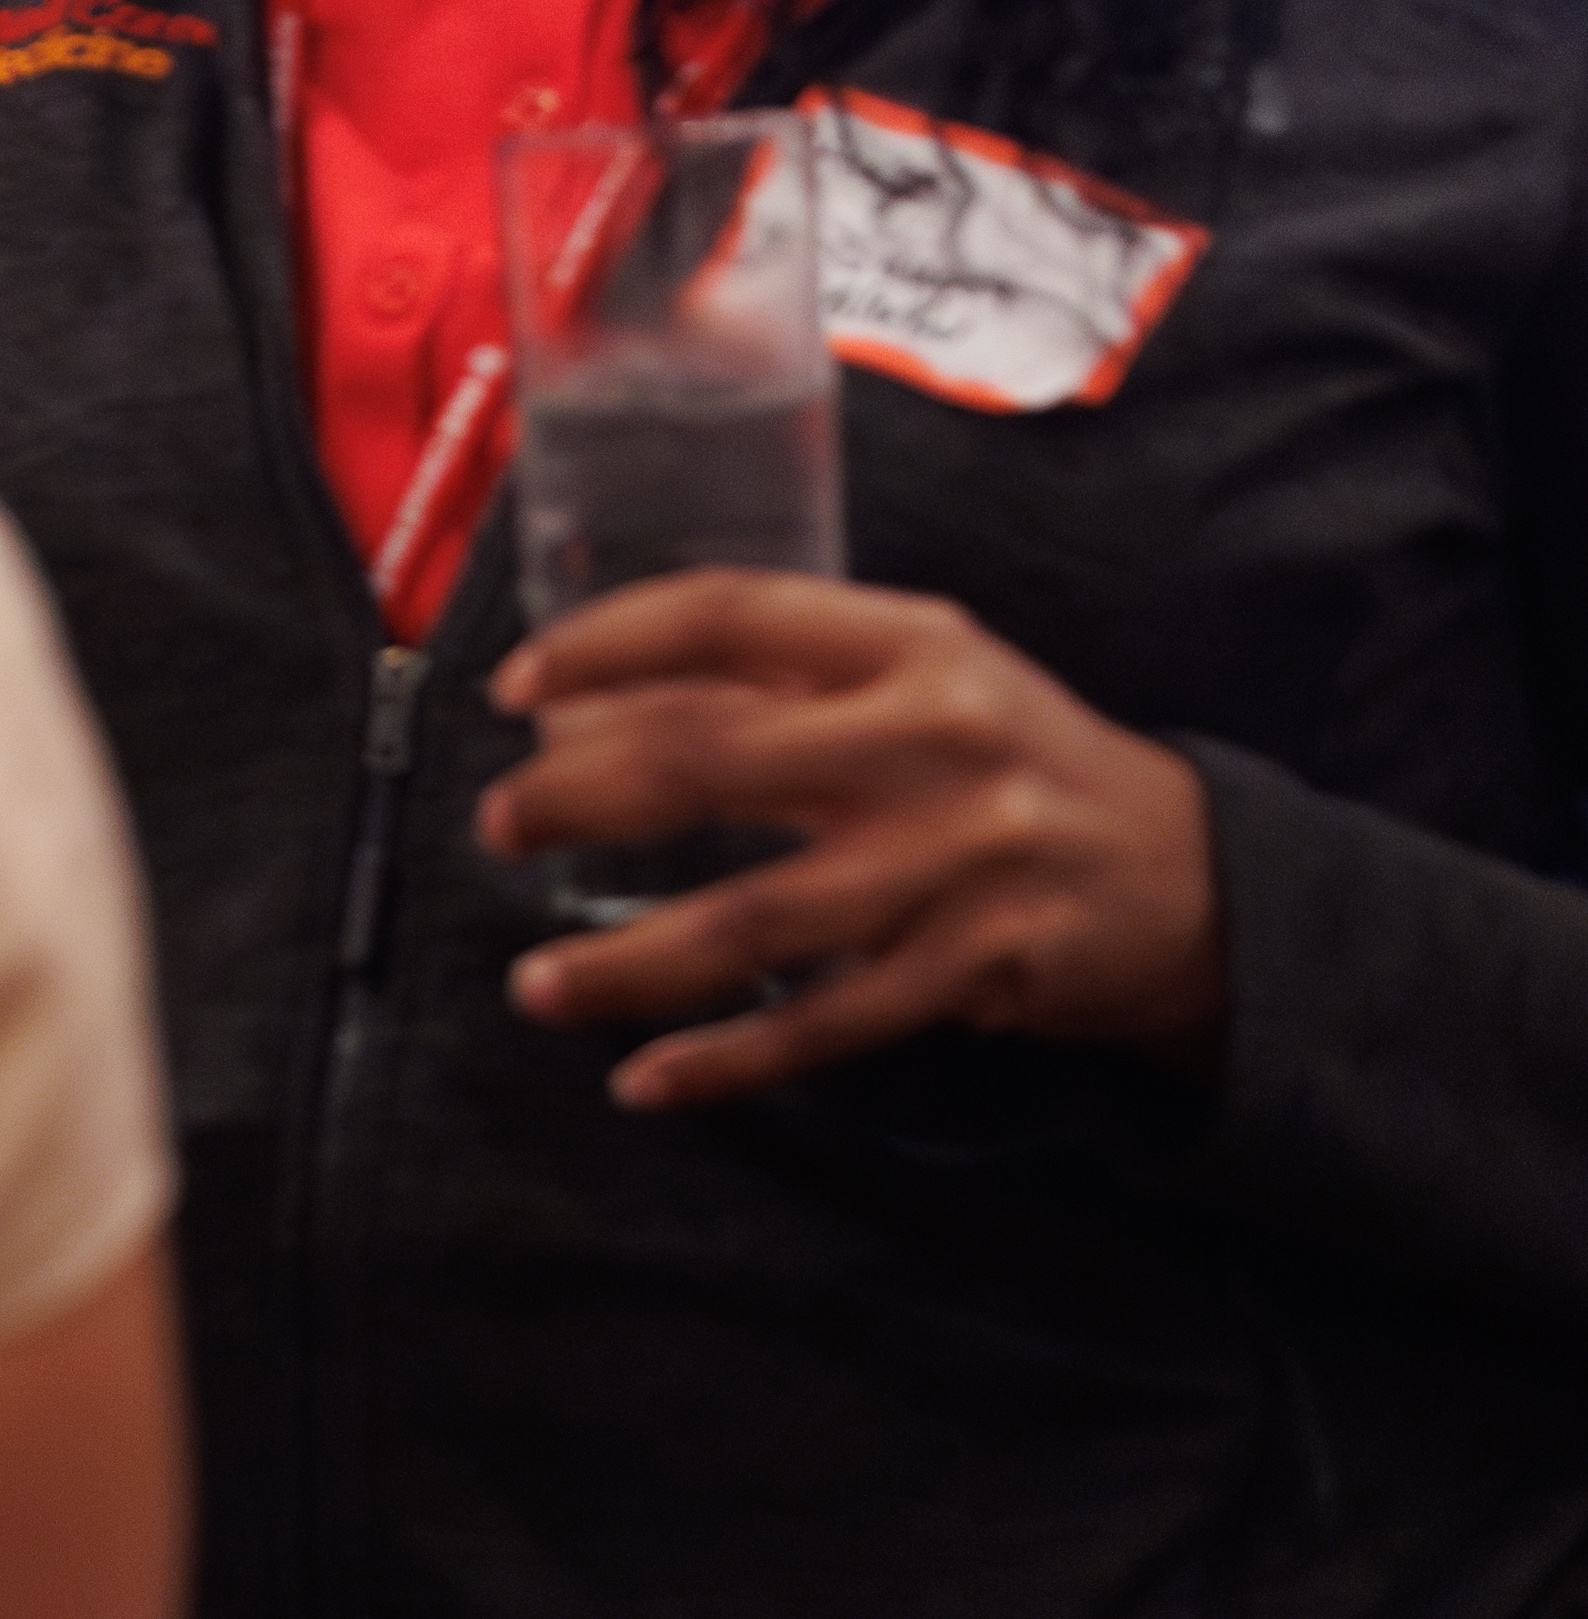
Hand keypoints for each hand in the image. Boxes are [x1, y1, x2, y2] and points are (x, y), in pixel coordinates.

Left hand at [477, 571, 1221, 1112]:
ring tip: (533, 985)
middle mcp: (935, 739)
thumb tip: (580, 719)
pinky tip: (644, 1079)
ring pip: (754, 919)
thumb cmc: (1007, 759)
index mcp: (913, 642)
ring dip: (628, 964)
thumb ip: (773, 690)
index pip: (729, 613)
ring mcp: (961, 860)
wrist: (1197, 876)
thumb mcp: (916, 682)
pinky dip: (728, 1060)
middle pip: (713, 762)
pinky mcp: (980, 968)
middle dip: (579, 796)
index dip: (606, 643)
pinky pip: (825, 1025)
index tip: (516, 688)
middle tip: (496, 825)